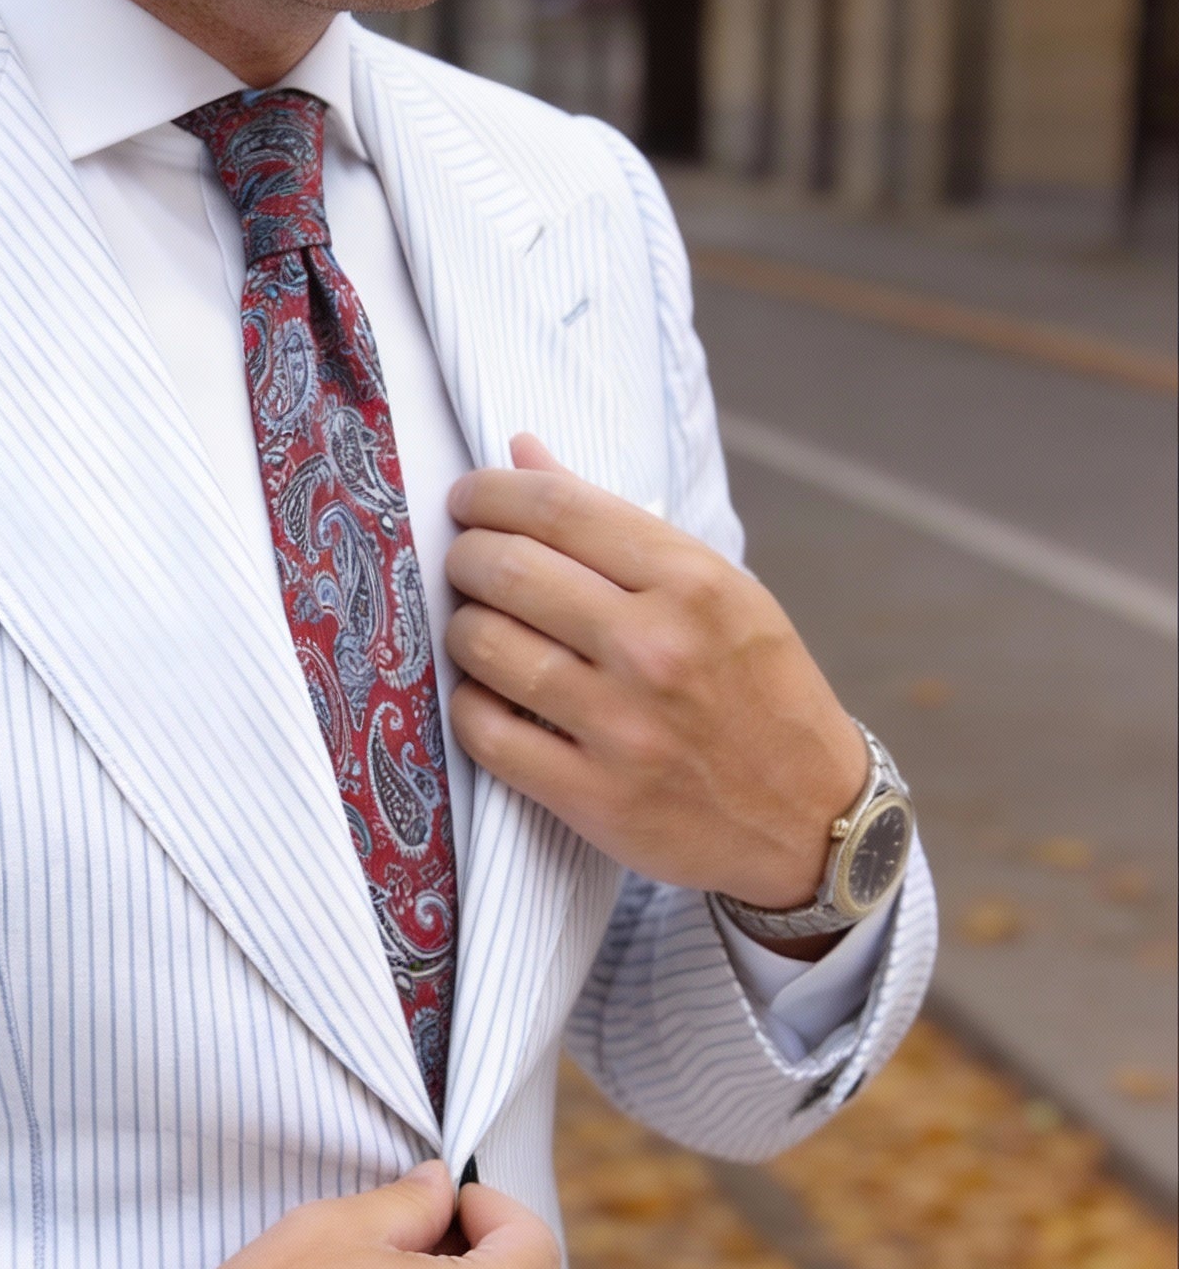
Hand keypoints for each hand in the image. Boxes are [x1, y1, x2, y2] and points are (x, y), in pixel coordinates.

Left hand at [443, 434, 867, 924]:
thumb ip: (615, 525)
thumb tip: (522, 453)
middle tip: (464, 564)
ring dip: (461, 630)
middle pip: (506, 571)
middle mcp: (655, 647)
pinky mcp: (594, 796)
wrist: (808, 815)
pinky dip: (468, 706)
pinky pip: (486, 733)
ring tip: (476, 629)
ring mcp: (622, 726)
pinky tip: (484, 695)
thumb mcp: (717, 591)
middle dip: (465, 557)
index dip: (489, 494)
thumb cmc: (755, 690)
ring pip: (485, 647)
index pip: (556, 508)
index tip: (468, 499)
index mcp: (692, 581)